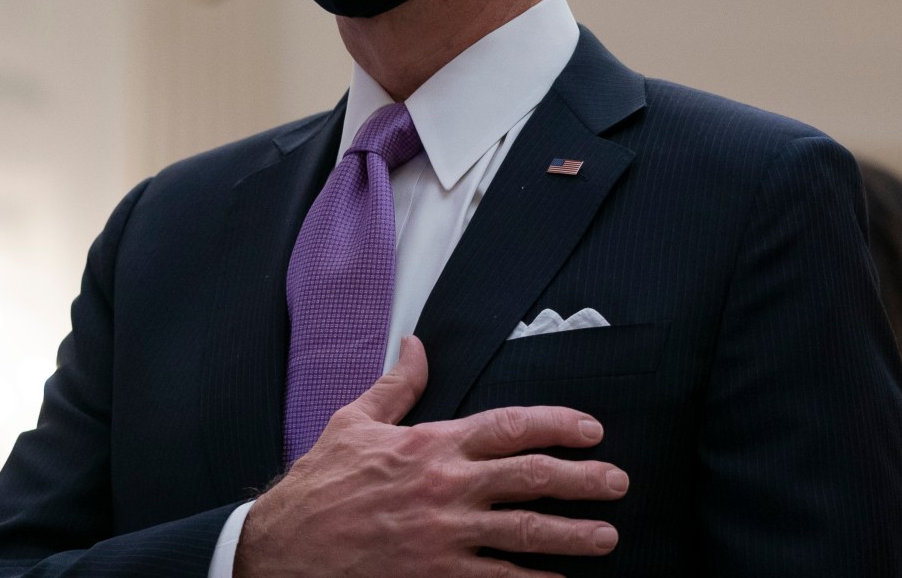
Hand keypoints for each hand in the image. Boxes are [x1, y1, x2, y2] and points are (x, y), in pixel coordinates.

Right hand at [234, 336, 627, 577]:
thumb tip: (415, 346)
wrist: (284, 548)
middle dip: (582, 479)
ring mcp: (444, 536)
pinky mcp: (436, 576)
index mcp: (431, 445)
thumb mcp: (354, 423)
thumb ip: (395, 386)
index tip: (591, 430)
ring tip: (606, 536)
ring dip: (572, 534)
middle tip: (617, 482)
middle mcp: (445, 487)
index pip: (510, 426)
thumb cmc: (319, 487)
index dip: (558, 425)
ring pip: (524, 532)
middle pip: (530, 478)